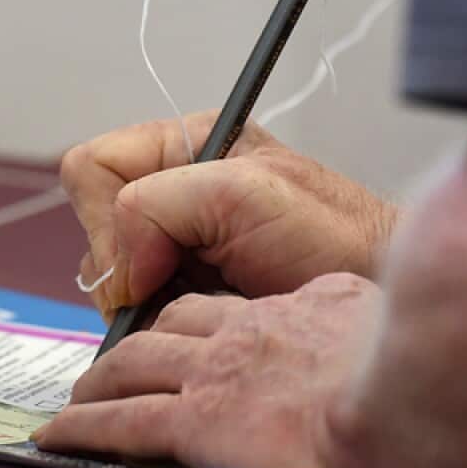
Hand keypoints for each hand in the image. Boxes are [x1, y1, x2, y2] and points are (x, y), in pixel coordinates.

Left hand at [33, 273, 387, 467]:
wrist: (411, 401)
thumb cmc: (425, 372)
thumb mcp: (405, 324)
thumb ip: (375, 321)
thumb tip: (375, 325)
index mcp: (306, 304)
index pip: (241, 301)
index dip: (209, 313)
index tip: (201, 328)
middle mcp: (253, 328)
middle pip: (177, 321)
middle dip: (145, 335)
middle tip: (123, 356)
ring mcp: (220, 371)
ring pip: (137, 362)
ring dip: (103, 377)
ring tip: (82, 394)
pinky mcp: (200, 418)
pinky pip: (123, 422)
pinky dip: (83, 429)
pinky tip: (60, 437)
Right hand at [60, 111, 397, 320]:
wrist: (375, 294)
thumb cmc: (330, 238)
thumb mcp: (239, 194)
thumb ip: (154, 206)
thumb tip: (117, 270)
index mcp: (182, 144)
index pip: (90, 169)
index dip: (107, 220)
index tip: (154, 261)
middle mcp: (172, 189)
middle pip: (93, 227)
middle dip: (127, 266)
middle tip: (180, 287)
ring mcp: (177, 243)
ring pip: (110, 277)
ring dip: (146, 299)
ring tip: (206, 302)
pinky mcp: (186, 290)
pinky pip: (136, 311)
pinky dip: (160, 323)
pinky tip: (206, 319)